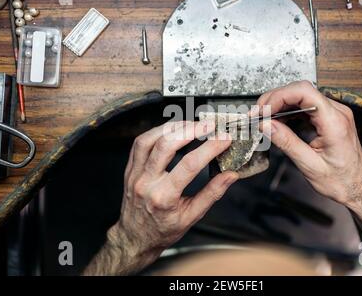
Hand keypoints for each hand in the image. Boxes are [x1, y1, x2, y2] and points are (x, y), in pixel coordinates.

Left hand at [84, 120, 237, 274]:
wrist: (135, 238)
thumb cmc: (163, 230)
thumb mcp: (192, 217)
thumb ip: (212, 194)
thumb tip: (231, 175)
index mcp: (164, 198)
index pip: (190, 165)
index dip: (210, 147)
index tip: (224, 138)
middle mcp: (146, 183)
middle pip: (166, 146)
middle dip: (190, 130)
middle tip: (208, 125)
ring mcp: (135, 175)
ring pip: (149, 140)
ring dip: (172, 127)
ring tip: (191, 124)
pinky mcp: (129, 169)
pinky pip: (140, 143)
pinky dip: (156, 132)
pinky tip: (171, 130)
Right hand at [256, 82, 361, 275]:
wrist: (358, 188)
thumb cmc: (341, 181)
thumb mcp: (310, 165)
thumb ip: (287, 142)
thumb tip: (266, 125)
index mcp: (335, 122)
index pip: (304, 92)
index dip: (279, 96)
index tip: (263, 110)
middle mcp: (336, 112)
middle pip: (300, 90)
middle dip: (275, 99)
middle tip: (257, 115)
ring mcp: (333, 113)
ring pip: (301, 95)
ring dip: (279, 104)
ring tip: (264, 118)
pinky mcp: (328, 117)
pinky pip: (305, 105)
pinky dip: (288, 110)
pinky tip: (277, 121)